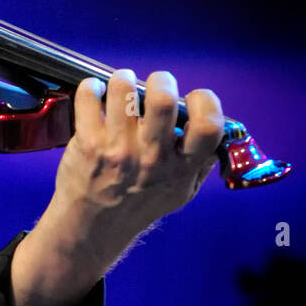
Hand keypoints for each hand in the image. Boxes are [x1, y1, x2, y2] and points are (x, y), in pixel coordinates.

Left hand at [54, 68, 224, 237]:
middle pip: (164, 99)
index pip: (208, 125)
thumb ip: (199, 164)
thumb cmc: (138, 205)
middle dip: (161, 80)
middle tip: (154, 86)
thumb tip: (216, 132)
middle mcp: (152, 157)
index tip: (191, 99)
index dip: (205, 101)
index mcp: (181, 167)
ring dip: (123, 79)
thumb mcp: (180, 192)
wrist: (93, 226)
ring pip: (124, 90)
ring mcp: (118, 149)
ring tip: (122, 87)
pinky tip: (96, 95)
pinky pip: (89, 96)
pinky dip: (91, 87)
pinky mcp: (88, 142)